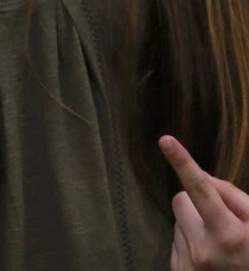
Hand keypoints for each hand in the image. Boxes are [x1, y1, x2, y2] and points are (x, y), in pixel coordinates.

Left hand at [160, 134, 248, 268]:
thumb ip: (231, 195)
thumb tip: (200, 175)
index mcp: (228, 235)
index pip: (201, 189)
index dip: (183, 162)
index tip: (165, 140)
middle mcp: (203, 252)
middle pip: (181, 200)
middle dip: (196, 204)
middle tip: (220, 223)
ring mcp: (189, 267)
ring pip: (177, 222)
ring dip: (193, 227)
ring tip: (218, 247)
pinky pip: (175, 243)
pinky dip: (189, 245)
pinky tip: (210, 259)